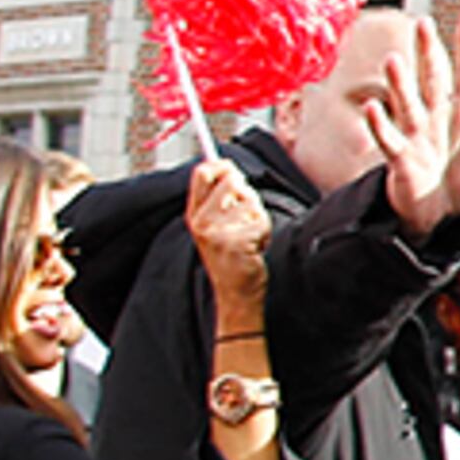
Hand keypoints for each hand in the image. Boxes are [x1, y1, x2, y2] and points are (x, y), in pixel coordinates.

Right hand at [184, 158, 271, 310]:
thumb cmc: (233, 259)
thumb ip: (220, 201)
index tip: (232, 168)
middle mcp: (201, 222)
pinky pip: (261, 221)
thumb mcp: (217, 227)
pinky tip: (255, 248)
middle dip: (246, 194)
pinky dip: (264, 233)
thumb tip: (229, 168)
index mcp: (195, 215)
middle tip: (247, 215)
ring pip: (251, 202)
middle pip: (232, 181)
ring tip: (250, 238)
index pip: (202, 174)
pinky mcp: (235, 242)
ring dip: (258, 219)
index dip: (221, 165)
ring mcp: (217, 232)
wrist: (236, 294)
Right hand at [356, 9, 459, 236]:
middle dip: (429, 52)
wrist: (439, 211)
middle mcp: (438, 117)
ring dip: (400, 83)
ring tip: (394, 61)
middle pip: (433, 78)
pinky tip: (374, 107)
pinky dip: (380, 124)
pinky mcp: (402, 159)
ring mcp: (417, 135)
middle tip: (424, 23)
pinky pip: (389, 139)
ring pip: (407, 103)